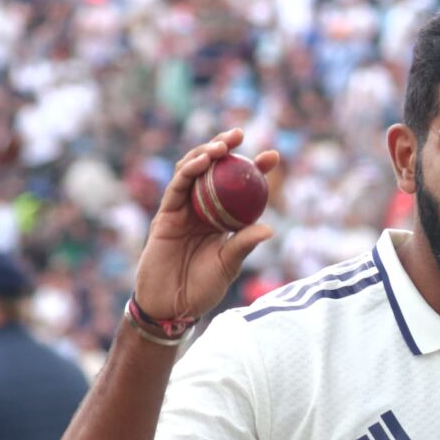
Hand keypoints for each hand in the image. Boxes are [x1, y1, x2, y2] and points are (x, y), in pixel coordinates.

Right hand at [133, 128, 279, 320]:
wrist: (172, 305)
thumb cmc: (202, 289)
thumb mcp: (228, 265)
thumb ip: (244, 244)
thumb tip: (270, 229)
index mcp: (223, 219)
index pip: (241, 188)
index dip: (256, 169)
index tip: (273, 155)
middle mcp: (202, 209)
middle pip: (214, 170)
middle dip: (226, 147)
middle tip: (241, 134)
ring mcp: (183, 210)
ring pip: (192, 171)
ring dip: (205, 153)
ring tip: (222, 145)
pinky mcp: (165, 215)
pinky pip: (176, 187)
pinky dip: (188, 171)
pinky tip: (202, 161)